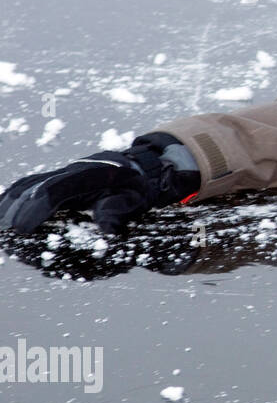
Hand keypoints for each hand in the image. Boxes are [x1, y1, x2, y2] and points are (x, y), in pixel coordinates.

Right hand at [0, 133, 198, 236]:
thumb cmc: (135, 187)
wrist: (137, 167)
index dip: (36, 209)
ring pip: (26, 185)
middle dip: (16, 211)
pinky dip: (12, 198)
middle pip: (33, 187)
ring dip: (9, 205)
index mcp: (91, 176)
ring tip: (3, 230)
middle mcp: (70, 172)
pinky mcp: (55, 179)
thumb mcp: (136, 199)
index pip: (56, 190)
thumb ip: (119, 211)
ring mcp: (61, 174)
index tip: (22, 229)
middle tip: (8, 236)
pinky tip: (4, 214)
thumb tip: (106, 230)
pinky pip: (28, 185)